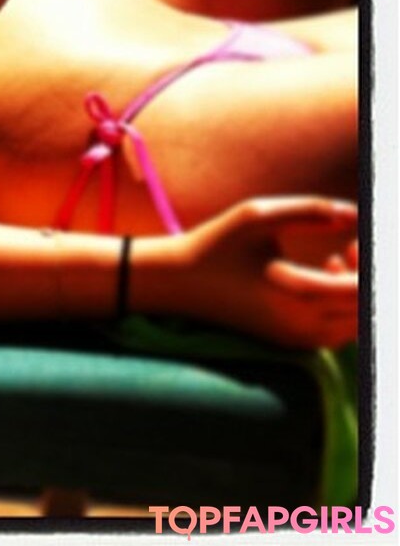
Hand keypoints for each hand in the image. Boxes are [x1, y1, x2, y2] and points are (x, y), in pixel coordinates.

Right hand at [149, 197, 357, 348]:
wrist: (180, 283)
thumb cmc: (216, 244)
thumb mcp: (256, 215)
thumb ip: (309, 210)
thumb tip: (355, 213)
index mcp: (297, 296)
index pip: (365, 289)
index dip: (372, 263)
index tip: (362, 236)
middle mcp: (305, 327)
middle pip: (367, 310)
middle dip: (370, 275)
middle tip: (353, 243)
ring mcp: (301, 340)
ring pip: (359, 324)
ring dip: (361, 292)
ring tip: (340, 257)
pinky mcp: (296, 342)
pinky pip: (342, 329)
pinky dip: (348, 305)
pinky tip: (328, 272)